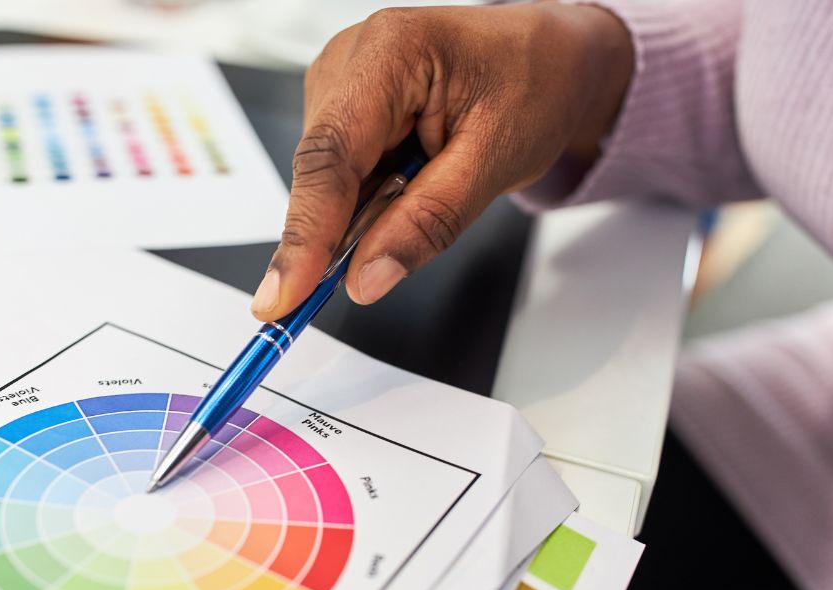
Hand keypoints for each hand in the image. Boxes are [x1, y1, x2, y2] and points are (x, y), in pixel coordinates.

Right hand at [250, 2, 632, 319]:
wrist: (548, 55)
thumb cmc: (532, 84)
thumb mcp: (495, 161)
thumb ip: (428, 222)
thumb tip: (366, 277)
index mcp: (392, 52)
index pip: (330, 158)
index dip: (303, 234)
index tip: (284, 295)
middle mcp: (351, 58)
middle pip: (318, 171)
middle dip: (340, 228)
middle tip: (382, 260)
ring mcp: (340, 80)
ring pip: (324, 179)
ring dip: (362, 210)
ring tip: (431, 183)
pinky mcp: (341, 105)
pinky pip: (337, 175)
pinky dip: (366, 199)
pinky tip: (409, 181)